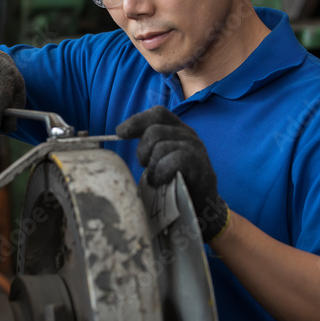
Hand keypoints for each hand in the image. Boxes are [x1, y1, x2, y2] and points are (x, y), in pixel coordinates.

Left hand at [117, 106, 228, 241]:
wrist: (199, 206)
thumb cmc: (174, 181)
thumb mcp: (160, 158)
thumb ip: (148, 145)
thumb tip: (119, 132)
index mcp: (178, 130)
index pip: (158, 114)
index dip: (137, 120)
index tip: (120, 133)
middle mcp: (189, 135)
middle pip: (154, 131)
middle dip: (142, 151)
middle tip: (145, 167)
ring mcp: (196, 149)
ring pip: (161, 146)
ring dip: (152, 166)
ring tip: (156, 178)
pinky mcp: (199, 166)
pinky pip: (173, 161)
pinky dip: (161, 173)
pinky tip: (161, 181)